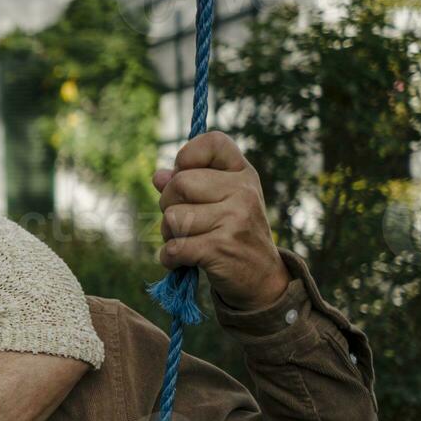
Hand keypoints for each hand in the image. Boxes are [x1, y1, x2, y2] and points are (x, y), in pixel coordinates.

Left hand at [154, 131, 290, 310]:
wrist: (262, 279)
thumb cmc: (233, 233)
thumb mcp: (220, 201)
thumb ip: (189, 184)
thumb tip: (158, 176)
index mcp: (243, 173)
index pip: (212, 141)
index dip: (187, 156)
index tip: (186, 176)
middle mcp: (243, 191)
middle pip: (178, 184)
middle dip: (169, 205)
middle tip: (187, 221)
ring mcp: (234, 219)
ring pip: (172, 218)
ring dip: (169, 235)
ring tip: (191, 241)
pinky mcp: (221, 248)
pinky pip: (173, 248)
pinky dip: (170, 259)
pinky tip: (186, 261)